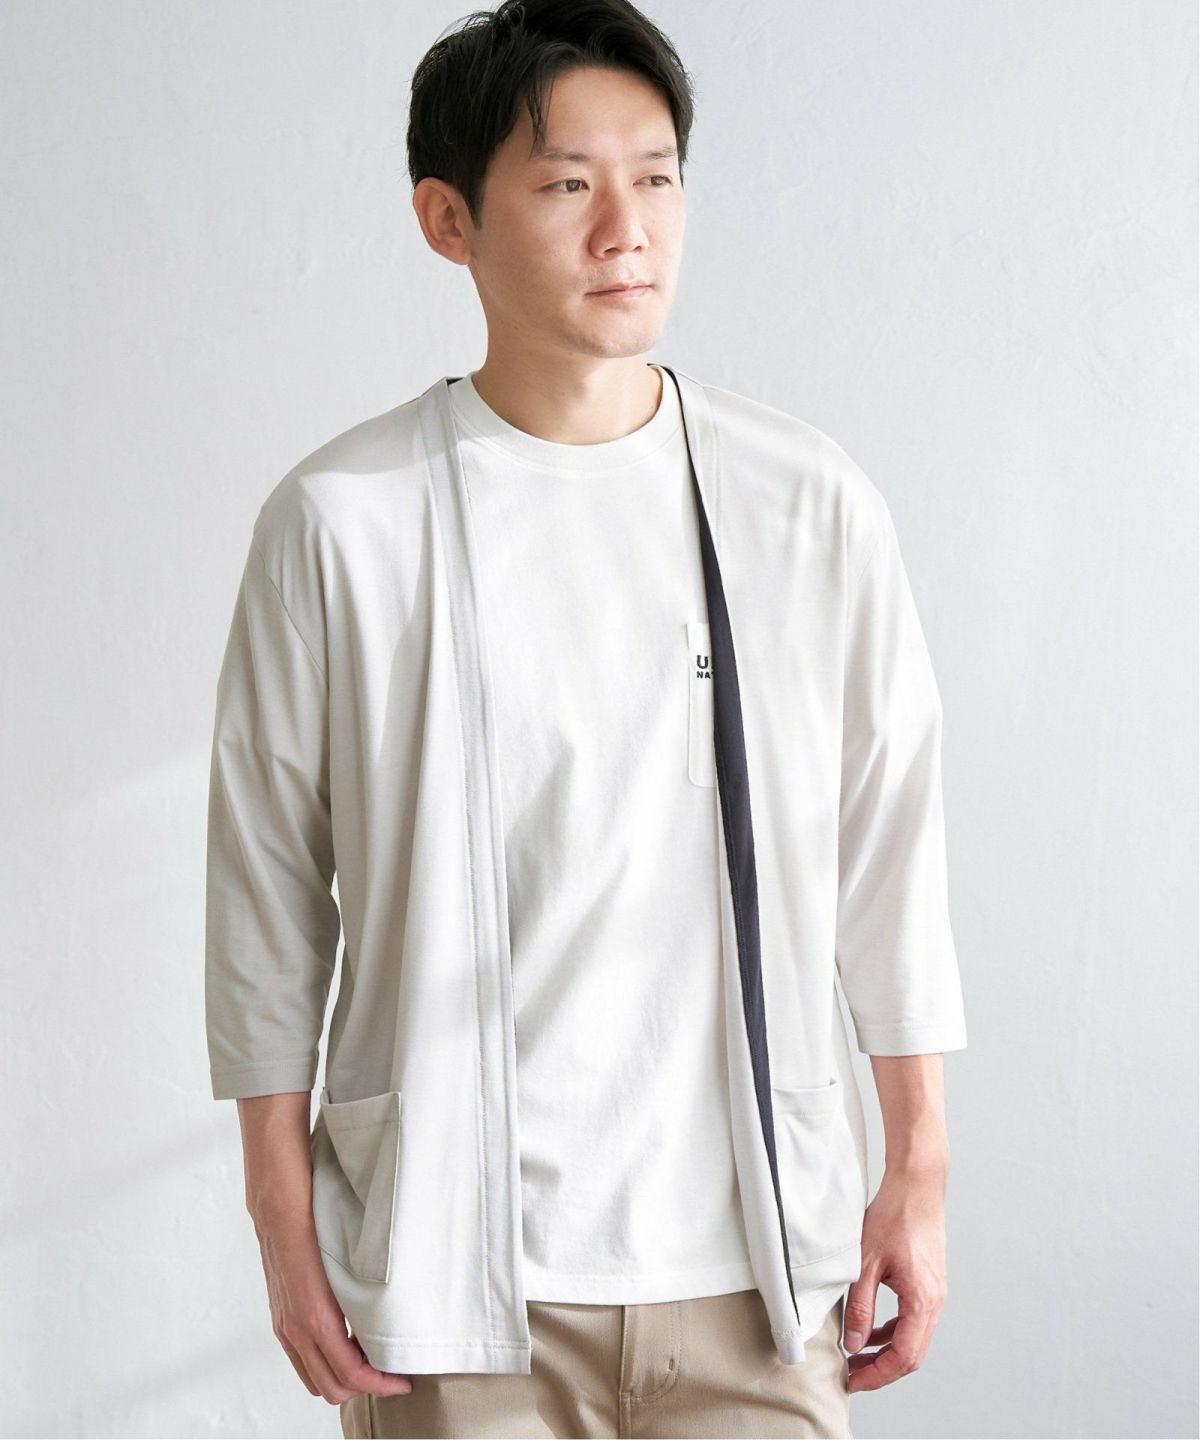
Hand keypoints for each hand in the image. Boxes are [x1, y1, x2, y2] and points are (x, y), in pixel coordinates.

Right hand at [255, 1214, 413, 1404]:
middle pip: (332, 1389)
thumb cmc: (318, 1230)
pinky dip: (327, 1366)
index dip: (381, 1384)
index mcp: (316, 1317)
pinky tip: (348, 1346)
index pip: (351, 1374)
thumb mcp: (347, 1267)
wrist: (280, 1212)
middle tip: (392, 1374)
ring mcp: (285, 1328)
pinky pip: (303, 1363)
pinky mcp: (281, 1322)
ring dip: (345, 1380)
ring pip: (316, 1381)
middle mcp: (297, 1330)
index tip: (404, 1382)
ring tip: (372, 1360)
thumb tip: (389, 1331)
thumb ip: (363, 1302)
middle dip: (366, 1389)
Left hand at [841, 1166, 947, 1393]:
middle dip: (882, 1370)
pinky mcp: (929, 1283)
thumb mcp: (866, 1262)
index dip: (877, 1375)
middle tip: (852, 1375)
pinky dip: (893, 1331)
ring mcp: (935, 1292)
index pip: (903, 1356)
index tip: (852, 1381)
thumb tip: (854, 1344)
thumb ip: (861, 1307)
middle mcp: (935, 1301)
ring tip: (856, 1356)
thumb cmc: (893, 1216)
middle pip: (912, 1355)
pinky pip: (914, 1320)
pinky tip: (871, 1330)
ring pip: (914, 1338)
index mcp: (922, 1299)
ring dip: (887, 1352)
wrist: (917, 1185)